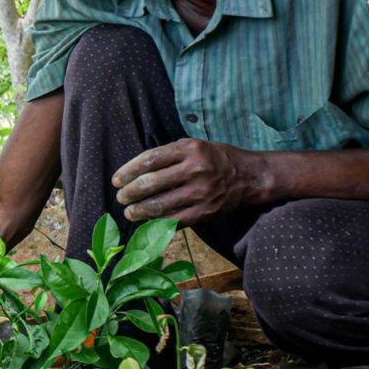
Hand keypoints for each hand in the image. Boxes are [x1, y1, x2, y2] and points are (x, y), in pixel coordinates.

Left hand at [112, 138, 266, 225]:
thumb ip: (170, 154)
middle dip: (129, 193)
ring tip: (129, 212)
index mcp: (189, 149)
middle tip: (120, 198)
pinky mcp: (206, 212)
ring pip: (160, 204)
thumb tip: (136, 171)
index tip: (116, 180)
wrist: (252, 177)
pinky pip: (175, 220)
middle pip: (150, 183)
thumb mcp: (196, 146)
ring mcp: (201, 192)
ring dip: (139, 211)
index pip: (149, 160)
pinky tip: (148, 222)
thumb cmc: (218, 159)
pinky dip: (158, 222)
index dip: (128, 171)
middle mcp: (195, 169)